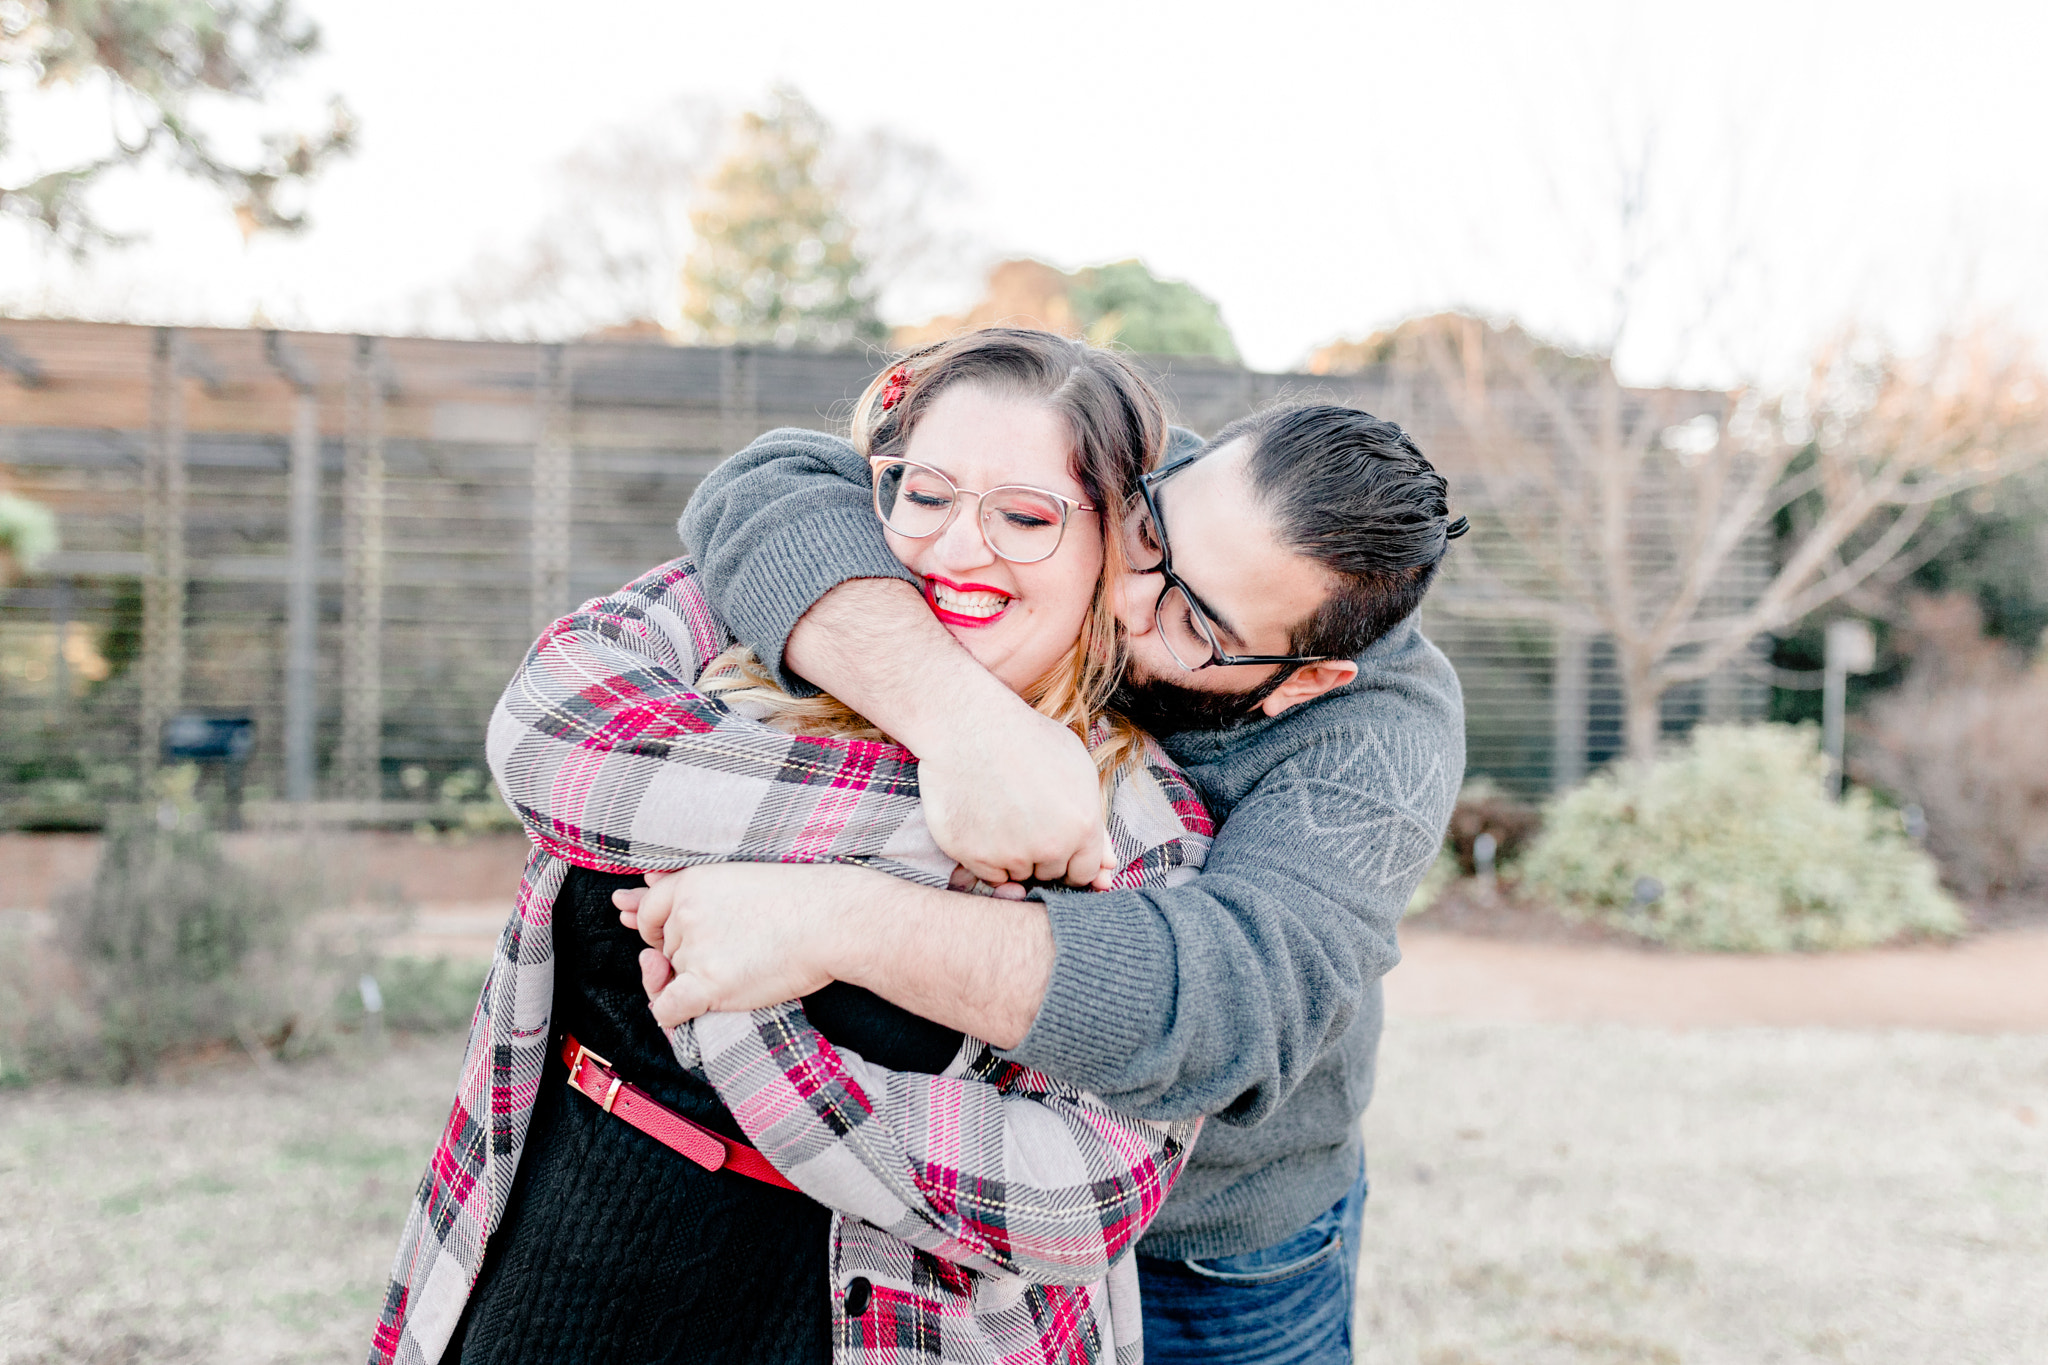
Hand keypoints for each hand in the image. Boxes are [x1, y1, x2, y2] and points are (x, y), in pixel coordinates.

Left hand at [613, 863, 861, 1025]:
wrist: (834, 921)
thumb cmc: (797, 900)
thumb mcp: (735, 877)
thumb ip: (681, 886)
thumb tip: (630, 895)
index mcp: (690, 883)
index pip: (647, 910)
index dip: (657, 929)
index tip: (678, 936)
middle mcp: (684, 913)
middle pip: (664, 950)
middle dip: (686, 957)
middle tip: (733, 953)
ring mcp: (694, 949)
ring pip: (670, 979)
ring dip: (695, 983)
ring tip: (741, 969)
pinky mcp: (708, 984)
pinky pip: (667, 1010)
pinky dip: (675, 1015)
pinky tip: (701, 1006)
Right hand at [917, 705, 1117, 889]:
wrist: (970, 725)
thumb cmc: (1026, 739)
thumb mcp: (1076, 769)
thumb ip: (1094, 822)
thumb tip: (1110, 867)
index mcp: (1083, 825)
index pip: (1084, 872)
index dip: (1070, 860)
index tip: (1055, 843)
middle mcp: (1051, 846)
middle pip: (1050, 874)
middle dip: (1041, 856)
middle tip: (1024, 818)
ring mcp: (1011, 854)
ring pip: (1018, 875)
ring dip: (1012, 857)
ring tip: (1001, 814)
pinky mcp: (974, 856)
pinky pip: (988, 875)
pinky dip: (985, 858)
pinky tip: (982, 823)